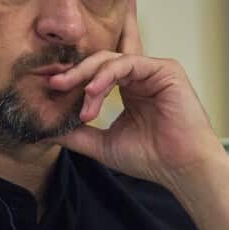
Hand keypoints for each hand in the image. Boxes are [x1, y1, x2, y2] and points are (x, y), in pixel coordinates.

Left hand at [46, 0, 223, 189]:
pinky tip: (92, 92)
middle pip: (101, 61)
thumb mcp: (103, 144)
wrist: (181, 169)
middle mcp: (142, 76)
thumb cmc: (150, 158)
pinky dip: (106, 76)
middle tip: (54, 82)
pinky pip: (128, 63)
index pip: (99, 71)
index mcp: (130, 89)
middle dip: (75, 71)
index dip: (75, 75)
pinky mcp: (165, 70)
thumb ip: (77, 134)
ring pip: (111, 60)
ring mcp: (155, 70)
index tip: (50, 85)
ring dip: (88, 76)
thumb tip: (47, 129)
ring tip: (73, 93)